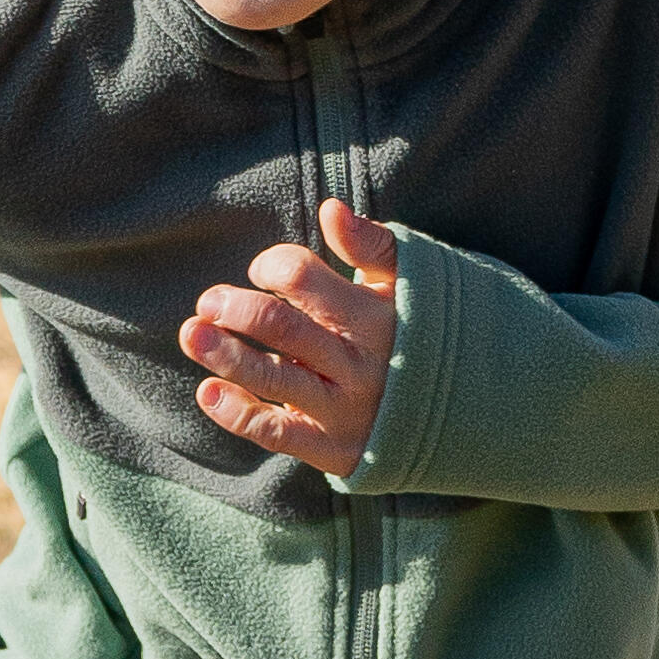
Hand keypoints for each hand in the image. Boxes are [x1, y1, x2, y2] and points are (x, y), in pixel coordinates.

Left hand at [181, 198, 400, 477]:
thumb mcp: (406, 288)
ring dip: (224, 354)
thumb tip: (330, 209)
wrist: (466, 419)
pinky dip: (237, 412)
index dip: (270, 266)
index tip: (261, 272)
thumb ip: (371, 245)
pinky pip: (278, 433)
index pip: (303, 278)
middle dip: (234, 307)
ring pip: (273, 376)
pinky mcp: (333, 449)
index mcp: (373, 315)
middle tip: (207, 302)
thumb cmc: (418, 337)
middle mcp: (358, 363)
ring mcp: (345, 408)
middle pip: (280, 325)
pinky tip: (207, 390)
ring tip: (191, 333)